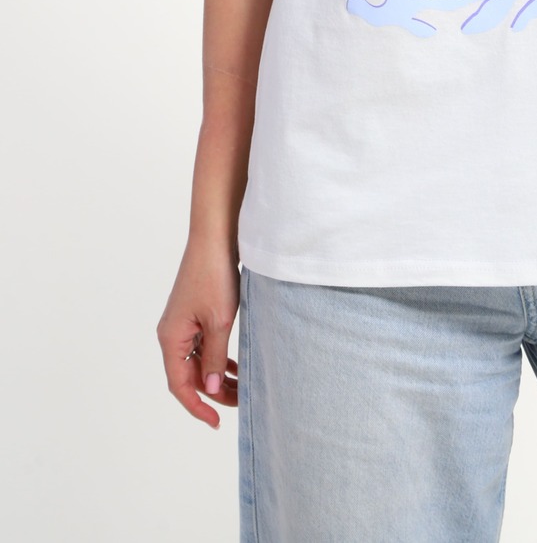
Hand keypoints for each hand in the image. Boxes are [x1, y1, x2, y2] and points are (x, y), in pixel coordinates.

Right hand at [156, 242, 240, 426]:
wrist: (215, 237)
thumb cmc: (215, 276)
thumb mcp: (219, 321)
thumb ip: (215, 358)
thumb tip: (212, 389)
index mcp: (171, 338)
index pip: (179, 385)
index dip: (197, 407)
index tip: (216, 422)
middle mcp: (172, 333)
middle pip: (188, 375)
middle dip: (213, 392)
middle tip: (240, 403)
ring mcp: (182, 323)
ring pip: (197, 361)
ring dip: (218, 376)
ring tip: (242, 388)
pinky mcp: (193, 314)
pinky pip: (202, 346)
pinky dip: (218, 358)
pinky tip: (236, 366)